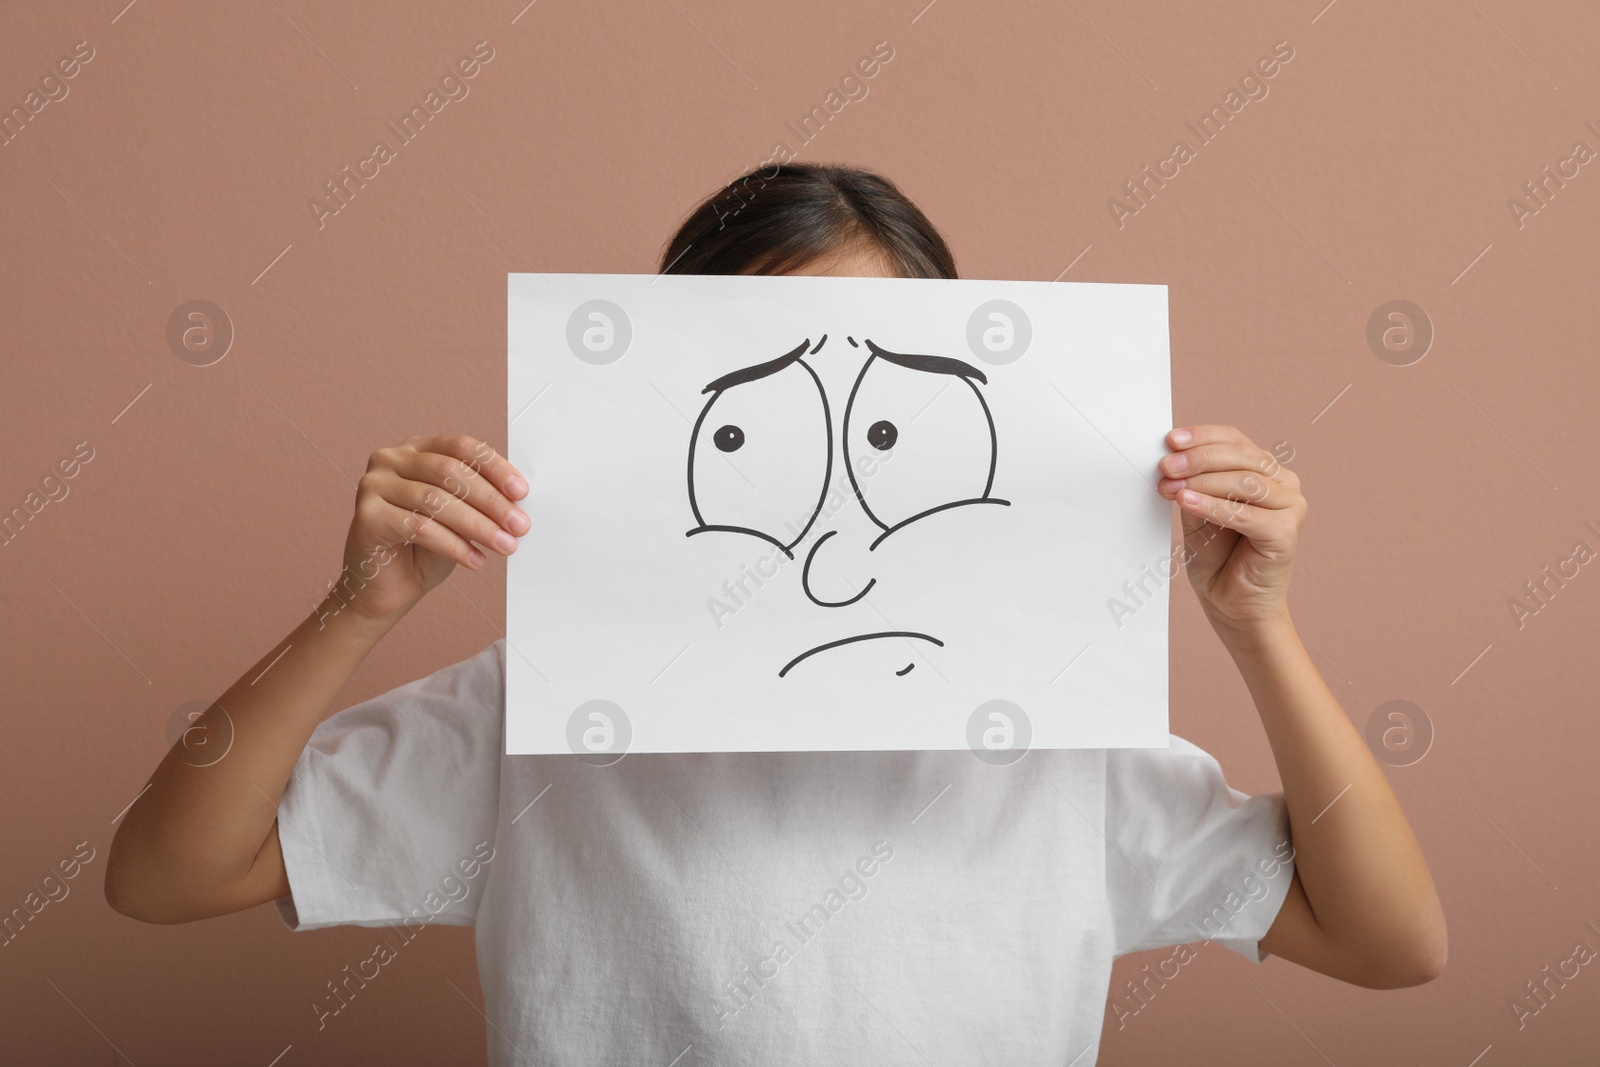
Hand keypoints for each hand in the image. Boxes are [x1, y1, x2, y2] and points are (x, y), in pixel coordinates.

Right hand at [335, 435, 529, 623]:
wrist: (387, 588)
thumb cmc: (423, 549)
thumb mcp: (459, 517)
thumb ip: (480, 501)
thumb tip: (518, 501)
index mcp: (417, 449)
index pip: (461, 447)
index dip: (495, 468)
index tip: (521, 492)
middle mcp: (391, 459)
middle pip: (450, 472)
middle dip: (491, 501)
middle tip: (519, 525)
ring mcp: (374, 485)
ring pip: (436, 500)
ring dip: (478, 526)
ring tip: (504, 545)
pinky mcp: (367, 516)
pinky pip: (419, 527)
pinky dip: (453, 545)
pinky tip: (474, 559)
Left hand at [1156, 425, 1304, 637]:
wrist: (1231, 603)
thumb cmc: (1216, 557)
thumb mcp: (1195, 510)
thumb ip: (1190, 484)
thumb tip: (1172, 460)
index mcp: (1264, 471)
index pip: (1234, 440)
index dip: (1202, 436)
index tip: (1171, 440)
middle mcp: (1283, 483)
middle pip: (1241, 457)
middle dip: (1198, 459)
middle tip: (1166, 466)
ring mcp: (1290, 506)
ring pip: (1245, 482)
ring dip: (1203, 481)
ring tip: (1172, 487)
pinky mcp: (1287, 532)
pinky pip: (1245, 514)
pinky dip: (1214, 506)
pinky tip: (1187, 502)